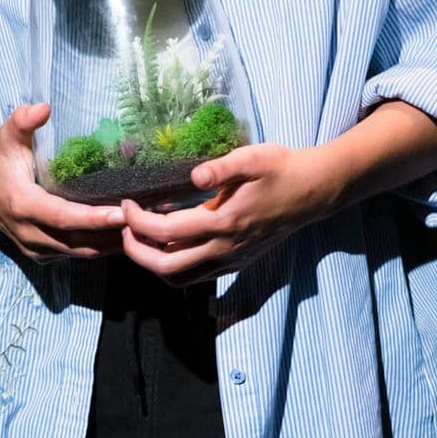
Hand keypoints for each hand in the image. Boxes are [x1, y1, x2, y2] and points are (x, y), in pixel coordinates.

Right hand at [0, 102, 125, 263]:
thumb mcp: (6, 134)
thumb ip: (23, 120)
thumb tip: (45, 107)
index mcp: (22, 204)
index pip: (62, 217)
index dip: (93, 218)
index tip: (122, 212)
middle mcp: (28, 233)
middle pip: (76, 242)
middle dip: (110, 235)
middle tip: (144, 222)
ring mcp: (33, 248)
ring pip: (77, 252)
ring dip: (107, 245)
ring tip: (140, 230)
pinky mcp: (39, 254)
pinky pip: (72, 254)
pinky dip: (95, 247)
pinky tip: (120, 236)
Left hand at [119, 142, 330, 285]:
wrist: (313, 191)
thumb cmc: (280, 169)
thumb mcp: (253, 158)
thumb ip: (222, 167)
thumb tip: (194, 174)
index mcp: (224, 222)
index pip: (167, 232)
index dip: (138, 221)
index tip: (126, 204)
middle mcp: (226, 248)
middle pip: (167, 267)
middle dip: (136, 251)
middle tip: (123, 227)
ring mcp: (232, 260)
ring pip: (181, 279)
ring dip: (153, 264)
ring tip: (140, 239)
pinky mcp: (237, 263)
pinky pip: (197, 276)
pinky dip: (174, 267)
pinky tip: (168, 244)